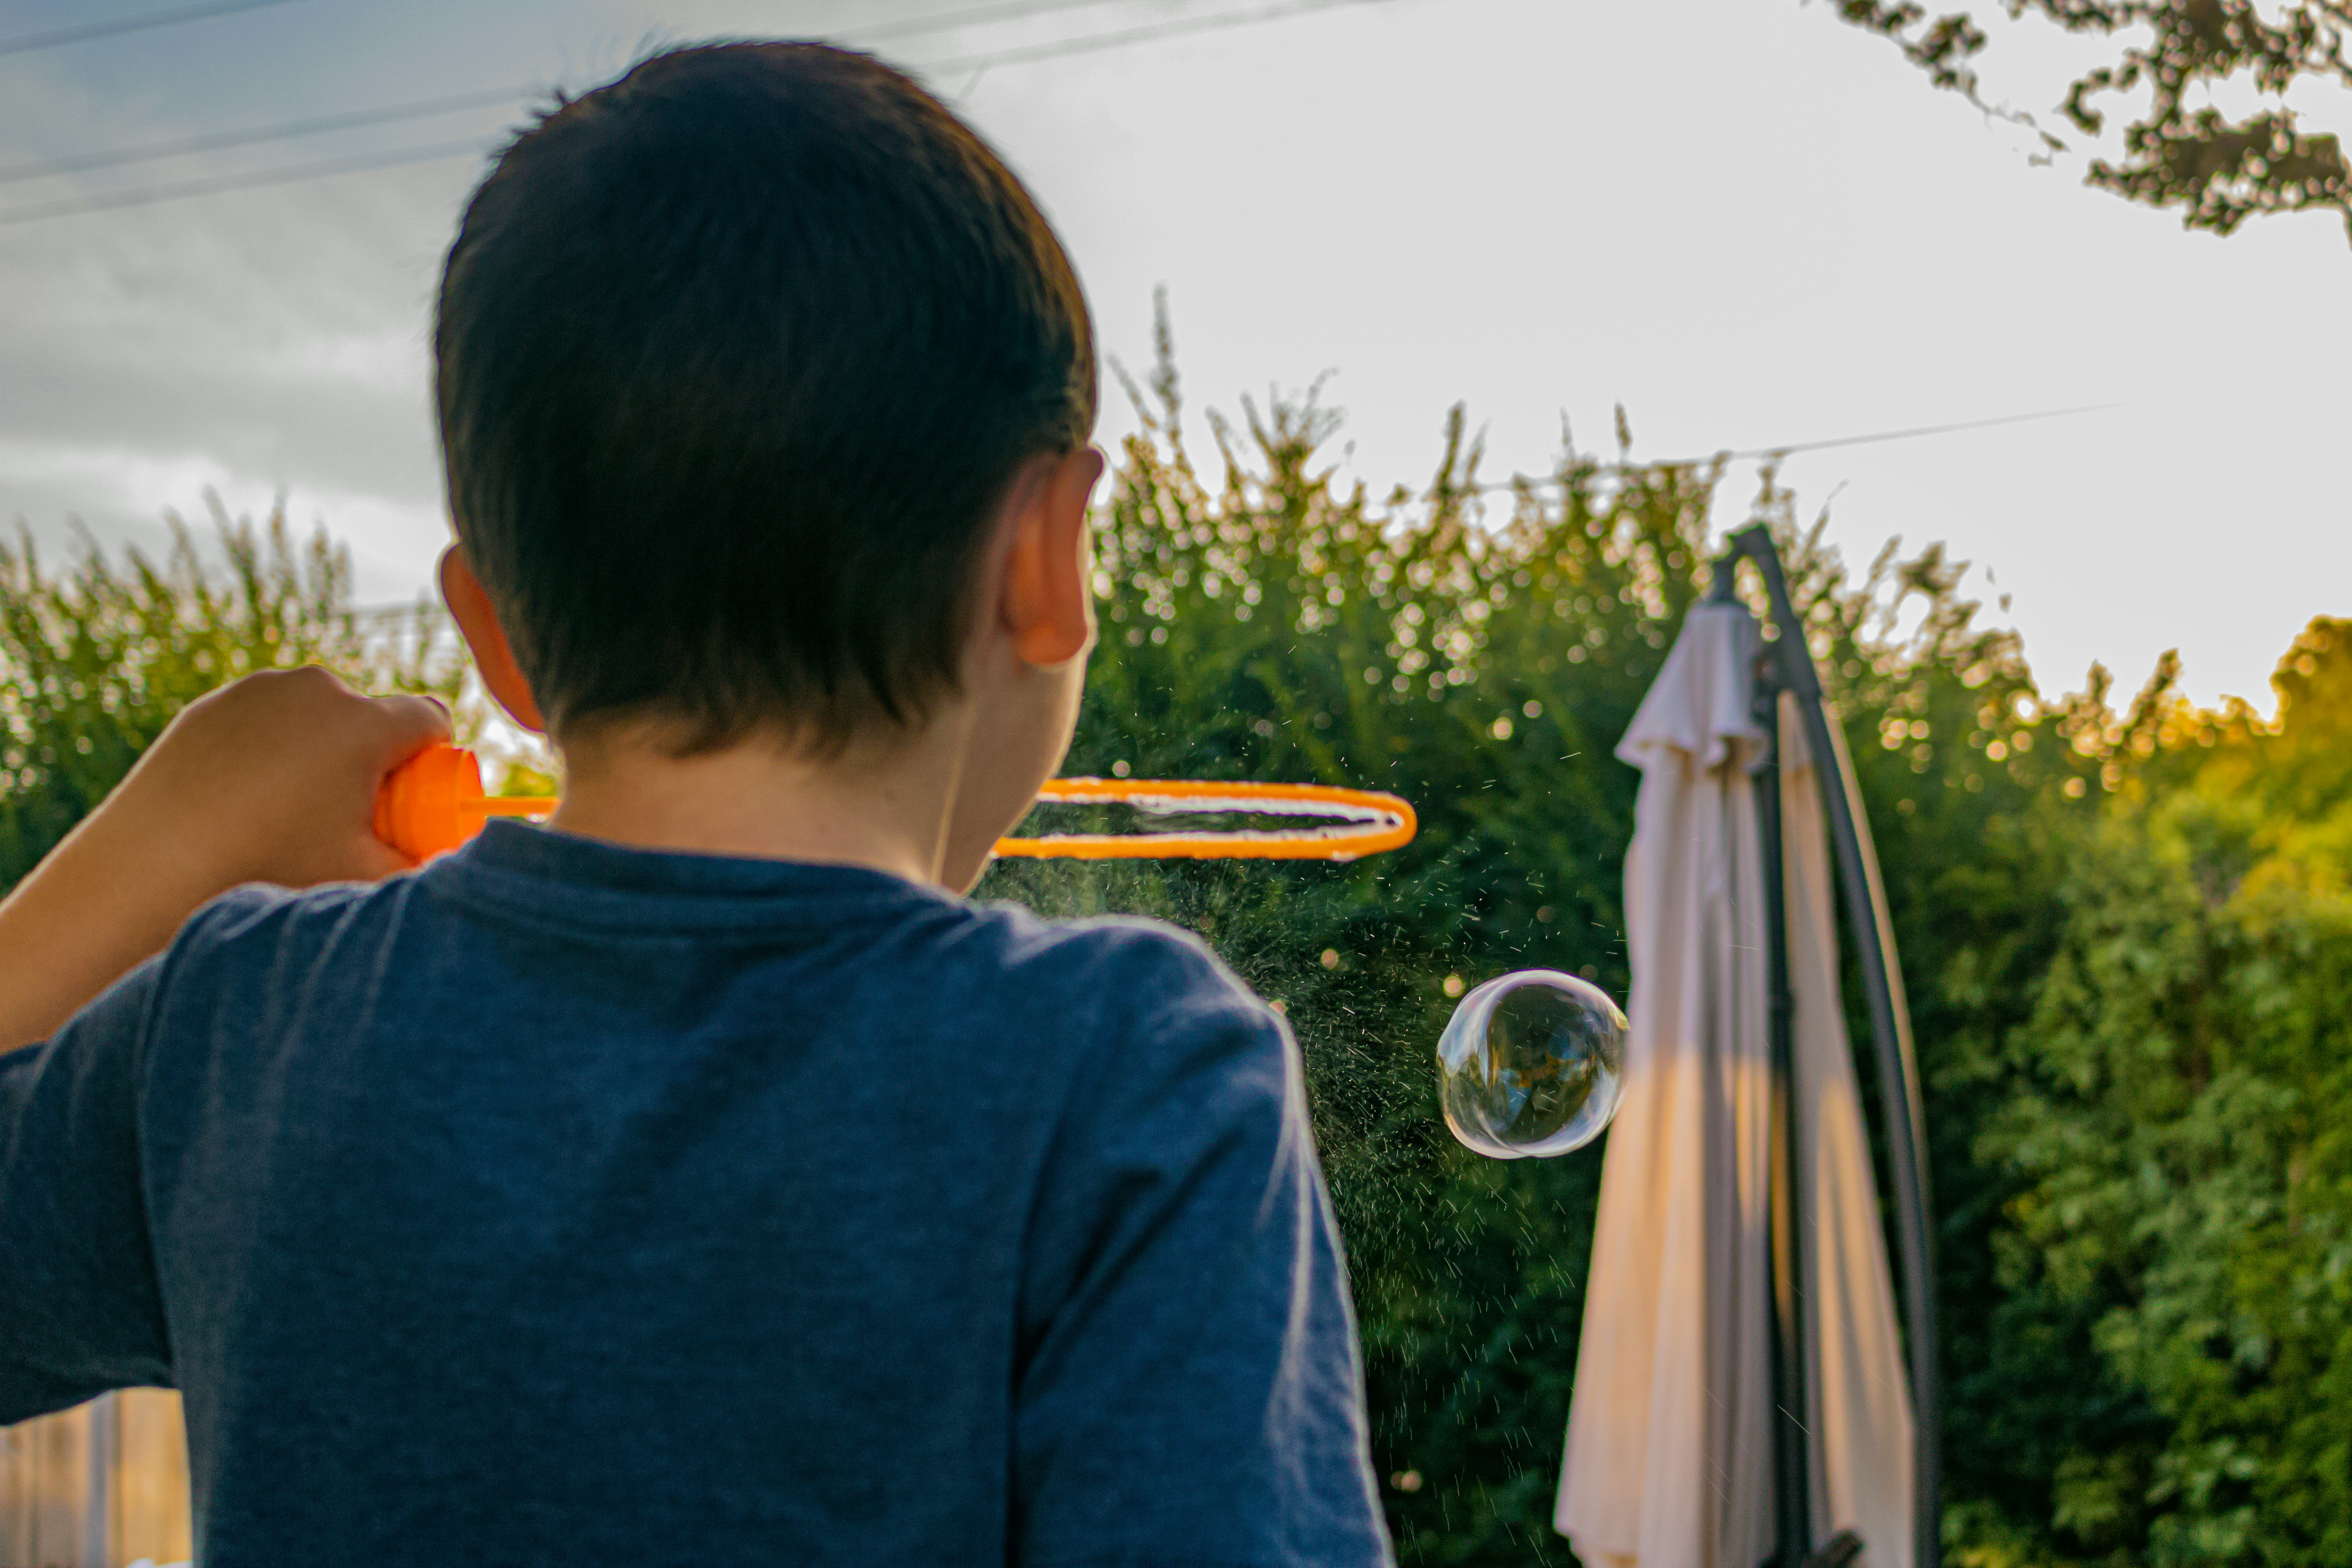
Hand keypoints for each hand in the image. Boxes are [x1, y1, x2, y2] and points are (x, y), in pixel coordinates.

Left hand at [0, 668, 448, 1046]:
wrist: (150, 864)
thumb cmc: (266, 869)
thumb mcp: (362, 875)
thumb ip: (423, 863)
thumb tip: (456, 858)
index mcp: (362, 723)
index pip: (431, 718)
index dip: (432, 761)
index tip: (410, 801)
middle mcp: (316, 689)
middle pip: (373, 716)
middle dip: (373, 759)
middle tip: (347, 818)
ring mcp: (259, 689)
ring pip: (318, 715)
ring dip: (323, 750)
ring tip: (292, 811)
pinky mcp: (215, 703)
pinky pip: (269, 719)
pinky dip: (273, 749)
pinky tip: (249, 798)